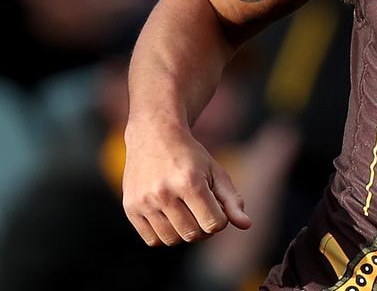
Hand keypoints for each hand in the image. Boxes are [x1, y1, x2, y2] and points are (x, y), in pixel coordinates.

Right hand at [122, 123, 251, 245]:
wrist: (153, 136)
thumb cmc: (191, 157)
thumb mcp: (216, 172)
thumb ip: (232, 200)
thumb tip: (246, 225)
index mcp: (190, 182)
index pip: (214, 224)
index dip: (220, 220)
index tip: (216, 207)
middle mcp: (164, 193)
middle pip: (193, 235)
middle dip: (203, 228)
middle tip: (201, 211)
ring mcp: (144, 201)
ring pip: (172, 240)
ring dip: (184, 233)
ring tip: (186, 214)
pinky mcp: (130, 207)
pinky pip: (152, 240)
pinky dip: (164, 235)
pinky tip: (169, 217)